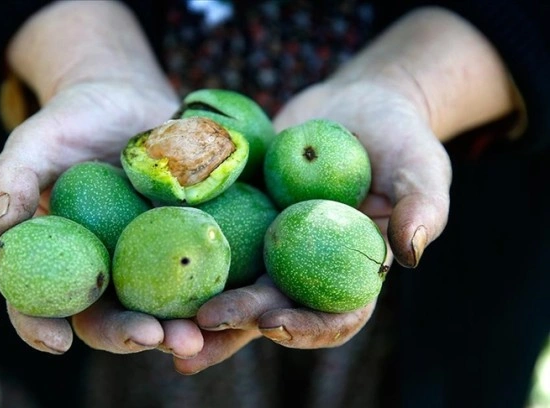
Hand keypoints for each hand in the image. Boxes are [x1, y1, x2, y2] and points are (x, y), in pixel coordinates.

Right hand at [0, 1, 207, 358]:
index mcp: (59, 259)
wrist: (128, 100)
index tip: (58, 341)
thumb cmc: (72, 121)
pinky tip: (235, 301)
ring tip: (199, 335)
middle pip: (112, 316)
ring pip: (162, 306)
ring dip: (181, 326)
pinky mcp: (189, 243)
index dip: (42, 327)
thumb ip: (12, 180)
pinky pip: (205, 271)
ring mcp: (151, 261)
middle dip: (131, 335)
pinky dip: (219, 290)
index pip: (41, 303)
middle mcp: (105, 271)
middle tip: (155, 339)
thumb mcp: (35, 141)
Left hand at [172, 75, 444, 373]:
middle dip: (237, 323)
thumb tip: (410, 254)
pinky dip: (182, 258)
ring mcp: (269, 251)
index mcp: (351, 273)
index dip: (307, 327)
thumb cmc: (397, 137)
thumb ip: (422, 206)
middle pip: (273, 311)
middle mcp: (306, 272)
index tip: (276, 322)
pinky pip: (208, 243)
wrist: (352, 106)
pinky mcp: (239, 224)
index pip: (334, 315)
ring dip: (199, 312)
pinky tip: (146, 270)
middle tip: (199, 326)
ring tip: (162, 329)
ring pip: (234, 290)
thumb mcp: (421, 164)